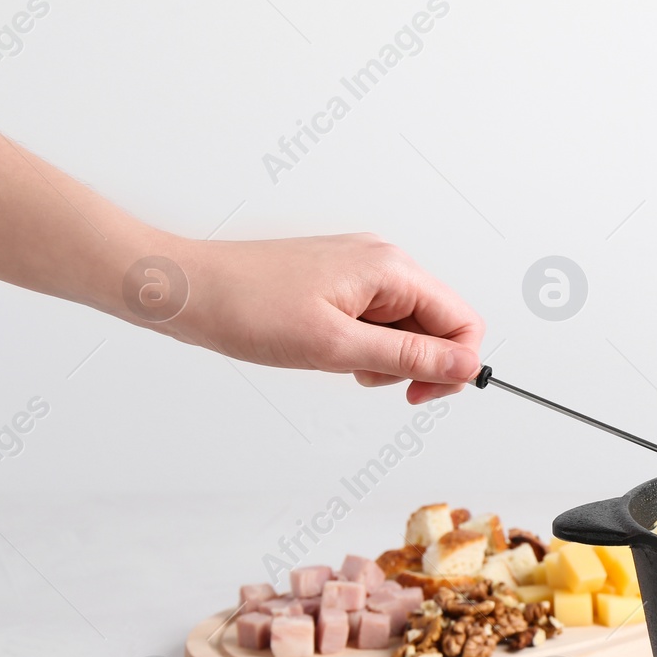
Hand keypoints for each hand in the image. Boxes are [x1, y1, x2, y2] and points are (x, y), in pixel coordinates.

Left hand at [168, 233, 482, 403]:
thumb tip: (469, 366)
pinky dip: (362, 346)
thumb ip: (411, 357)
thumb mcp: (338, 346)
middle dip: (414, 364)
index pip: (463, 321)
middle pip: (438, 324)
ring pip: (407, 327)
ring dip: (385, 358)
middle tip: (370, 381)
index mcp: (391, 268)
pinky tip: (329, 351)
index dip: (454, 366)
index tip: (420, 395)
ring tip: (340, 363)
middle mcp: (383, 261)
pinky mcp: (339, 282)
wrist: (187, 291)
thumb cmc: (249, 309)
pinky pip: (376, 321)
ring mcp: (360, 270)